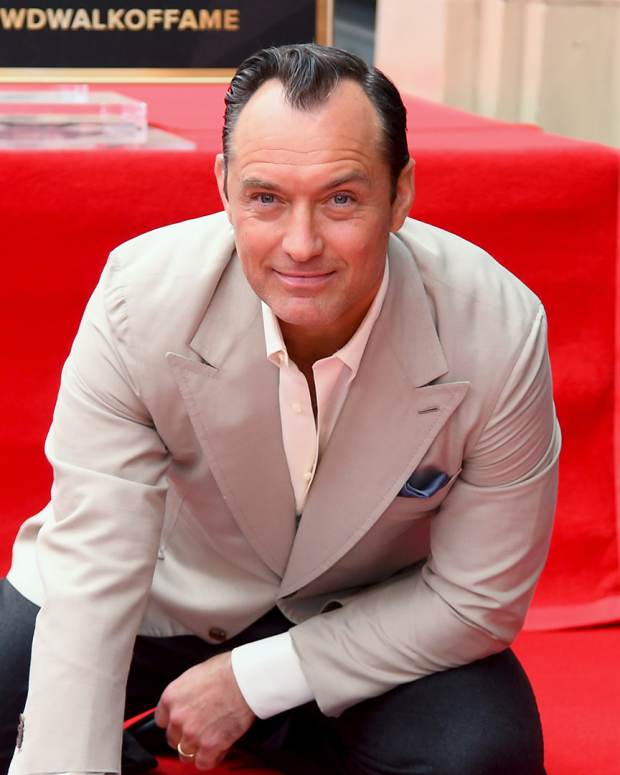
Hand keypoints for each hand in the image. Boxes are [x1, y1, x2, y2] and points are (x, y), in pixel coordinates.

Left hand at [154, 651, 255, 769]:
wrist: (245, 678)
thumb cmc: (226, 671)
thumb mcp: (195, 674)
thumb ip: (185, 694)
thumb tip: (186, 702)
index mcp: (171, 697)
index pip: (161, 720)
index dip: (174, 721)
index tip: (183, 721)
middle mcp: (178, 717)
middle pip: (173, 739)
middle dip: (185, 735)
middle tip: (200, 728)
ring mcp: (193, 733)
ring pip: (185, 754)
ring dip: (197, 748)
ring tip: (210, 739)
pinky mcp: (210, 745)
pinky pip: (203, 763)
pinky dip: (211, 758)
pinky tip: (218, 748)